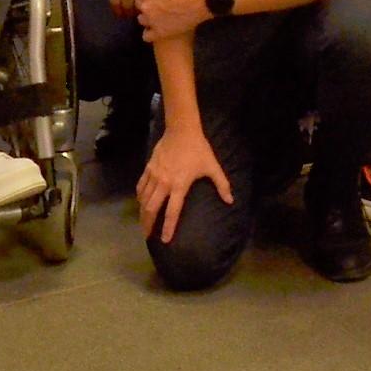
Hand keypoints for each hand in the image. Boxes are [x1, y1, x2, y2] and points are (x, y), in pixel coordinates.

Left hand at [134, 0, 208, 40]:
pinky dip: (150, 33)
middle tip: (161, 1)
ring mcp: (152, 22)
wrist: (202, 1)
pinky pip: (146, 36)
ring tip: (160, 14)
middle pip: (140, 5)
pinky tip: (159, 27)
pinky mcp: (160, 33)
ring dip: (148, 17)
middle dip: (147, 3)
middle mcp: (146, 8)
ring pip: (142, 20)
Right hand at [138, 123, 231, 243]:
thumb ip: (222, 185)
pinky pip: (141, 186)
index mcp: (179, 186)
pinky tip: (140, 203)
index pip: (172, 212)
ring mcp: (154, 175)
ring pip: (144, 199)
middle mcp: (164, 183)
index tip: (164, 241)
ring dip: (142, 213)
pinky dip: (139, 197)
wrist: (181, 130)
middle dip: (148, 224)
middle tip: (147, 236)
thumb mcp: (212, 167)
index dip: (168, 227)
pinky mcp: (148, 168)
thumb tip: (230, 201)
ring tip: (143, 223)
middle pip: (152, 209)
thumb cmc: (198, 149)